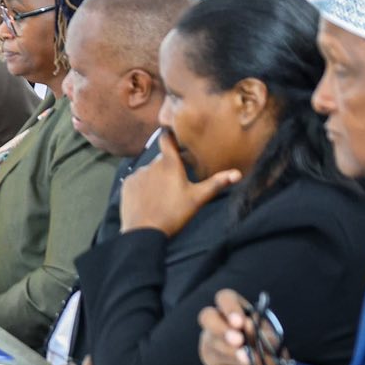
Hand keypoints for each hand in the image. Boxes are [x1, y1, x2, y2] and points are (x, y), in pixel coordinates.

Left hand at [121, 132, 239, 238]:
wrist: (144, 231)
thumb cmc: (174, 213)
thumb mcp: (197, 198)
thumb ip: (216, 184)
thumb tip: (237, 173)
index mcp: (169, 164)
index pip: (166, 139)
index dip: (170, 134)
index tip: (175, 133)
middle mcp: (150, 164)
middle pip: (162, 158)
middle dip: (170, 164)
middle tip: (179, 177)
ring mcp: (137, 174)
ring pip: (150, 170)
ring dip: (156, 176)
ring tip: (164, 192)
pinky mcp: (126, 184)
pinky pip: (138, 180)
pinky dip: (144, 185)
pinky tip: (149, 197)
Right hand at [199, 289, 270, 364]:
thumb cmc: (269, 349)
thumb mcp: (271, 339)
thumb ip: (265, 335)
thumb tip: (254, 329)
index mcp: (234, 310)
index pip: (225, 299)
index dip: (230, 308)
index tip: (240, 322)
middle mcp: (217, 323)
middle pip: (207, 317)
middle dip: (222, 328)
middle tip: (238, 340)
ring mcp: (211, 343)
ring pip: (212, 342)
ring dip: (230, 351)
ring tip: (247, 360)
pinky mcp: (212, 364)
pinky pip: (218, 362)